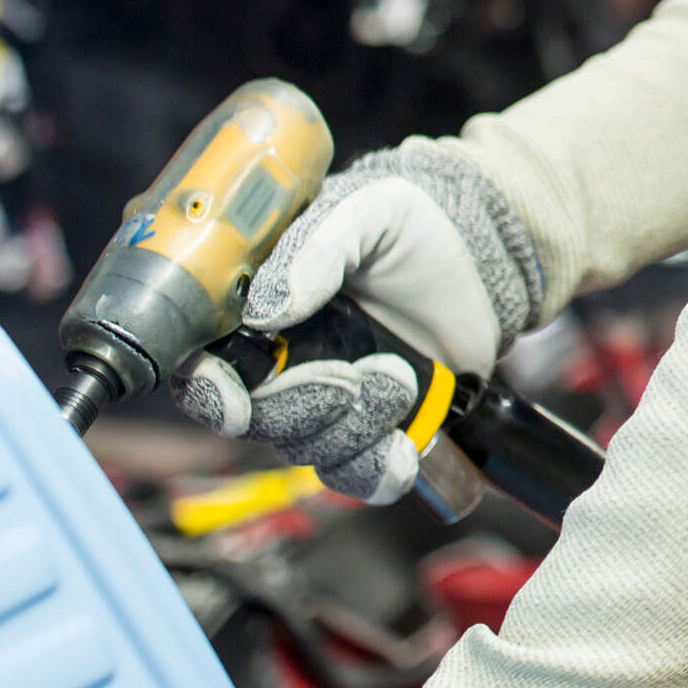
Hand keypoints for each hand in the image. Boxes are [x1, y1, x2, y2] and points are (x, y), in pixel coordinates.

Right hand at [173, 139, 543, 502]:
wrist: (484, 251)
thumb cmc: (411, 222)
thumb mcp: (362, 212)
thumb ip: (312, 249)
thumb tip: (263, 310)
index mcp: (258, 312)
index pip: (204, 368)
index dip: (211, 392)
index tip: (235, 401)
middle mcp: (283, 364)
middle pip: (256, 422)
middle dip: (302, 405)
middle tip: (352, 374)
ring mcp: (329, 400)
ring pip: (308, 451)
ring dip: (354, 427)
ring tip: (401, 375)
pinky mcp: (376, 427)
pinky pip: (356, 474)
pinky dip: (377, 470)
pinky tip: (403, 448)